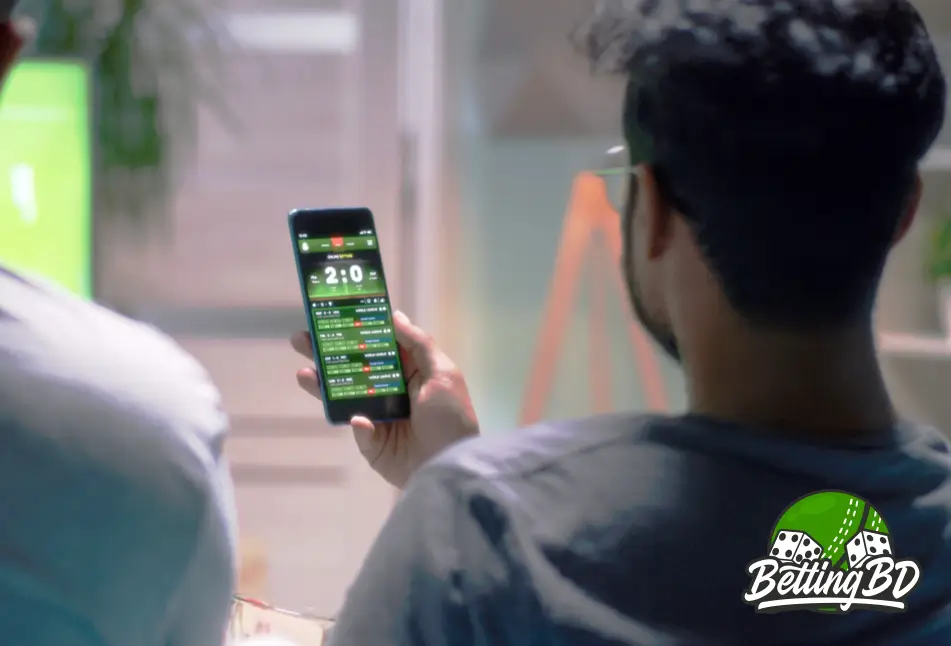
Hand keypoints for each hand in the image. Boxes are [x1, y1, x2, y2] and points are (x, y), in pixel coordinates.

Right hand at [291, 311, 478, 488]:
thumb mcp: (442, 374)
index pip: (376, 346)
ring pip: (345, 396)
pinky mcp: (372, 443)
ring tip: (303, 373)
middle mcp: (390, 391)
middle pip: (353, 367)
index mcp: (409, 372)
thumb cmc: (450, 416)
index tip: (332, 315)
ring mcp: (378, 417)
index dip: (356, 331)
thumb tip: (395, 315)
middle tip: (300, 339)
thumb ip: (418, 344)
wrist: (452, 466)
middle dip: (326, 353)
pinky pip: (359, 430)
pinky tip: (361, 420)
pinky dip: (359, 425)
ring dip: (323, 385)